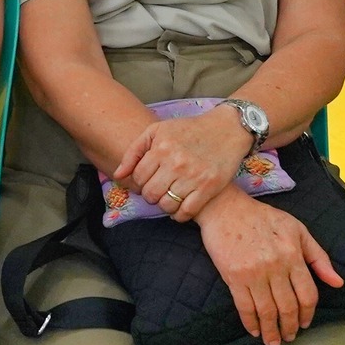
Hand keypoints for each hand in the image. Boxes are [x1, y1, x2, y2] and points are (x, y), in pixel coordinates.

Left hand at [111, 108, 252, 221]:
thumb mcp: (158, 131)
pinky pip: (187, 212)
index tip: (149, 179)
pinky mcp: (209, 187)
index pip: (138, 178)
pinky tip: (180, 208)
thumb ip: (134, 151)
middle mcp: (176, 163)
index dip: (141, 182)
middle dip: (151, 195)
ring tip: (169, 197)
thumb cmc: (189, 129)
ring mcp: (193, 176)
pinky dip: (179, 215)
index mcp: (161, 147)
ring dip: (165, 205)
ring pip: (167, 205)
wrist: (227, 129)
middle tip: (159, 190)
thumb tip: (117, 175)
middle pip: (150, 194)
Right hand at [196, 189, 342, 344]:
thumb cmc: (262, 217)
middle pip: (288, 306)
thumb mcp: (297, 229)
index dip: (307, 313)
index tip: (304, 323)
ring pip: (267, 311)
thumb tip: (338, 282)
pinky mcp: (234, 277)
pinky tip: (254, 330)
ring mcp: (254, 273)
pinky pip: (245, 307)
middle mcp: (275, 266)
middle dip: (290, 327)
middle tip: (289, 337)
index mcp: (293, 254)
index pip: (307, 294)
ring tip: (273, 341)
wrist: (225, 207)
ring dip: (271, 331)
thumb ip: (319, 257)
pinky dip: (250, 323)